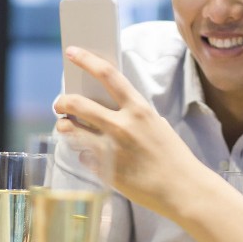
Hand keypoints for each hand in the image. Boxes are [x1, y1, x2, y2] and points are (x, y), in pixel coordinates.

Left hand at [53, 46, 218, 218]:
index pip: (107, 75)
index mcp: (139, 109)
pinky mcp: (105, 171)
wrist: (183, 189)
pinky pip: (81, 156)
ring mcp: (111, 150)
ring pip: (71, 130)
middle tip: (59, 103)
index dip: (86, 60)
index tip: (72, 52)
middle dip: (62, 101)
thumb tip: (101, 105)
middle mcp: (122, 126)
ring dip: (64, 126)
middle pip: (77, 104)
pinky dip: (83, 153)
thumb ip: (130, 114)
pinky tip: (91, 154)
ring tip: (67, 125)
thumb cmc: (171, 156)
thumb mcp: (155, 125)